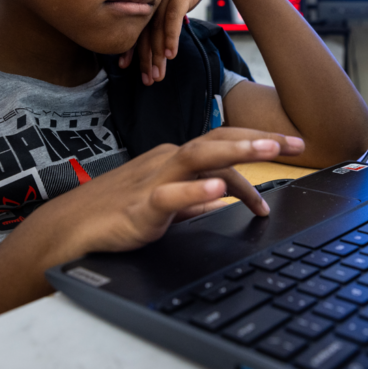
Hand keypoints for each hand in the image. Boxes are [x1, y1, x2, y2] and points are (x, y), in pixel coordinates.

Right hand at [42, 127, 303, 254]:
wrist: (71, 229)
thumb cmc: (118, 213)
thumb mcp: (167, 203)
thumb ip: (195, 198)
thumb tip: (225, 197)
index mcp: (176, 158)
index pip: (224, 144)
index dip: (259, 143)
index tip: (293, 150)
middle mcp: (168, 160)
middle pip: (218, 141)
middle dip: (259, 139)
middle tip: (296, 144)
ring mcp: (154, 179)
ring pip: (199, 156)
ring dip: (235, 152)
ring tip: (267, 151)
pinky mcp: (140, 205)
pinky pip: (169, 195)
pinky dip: (195, 191)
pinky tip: (217, 192)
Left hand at [119, 0, 236, 83]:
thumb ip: (168, 14)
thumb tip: (162, 35)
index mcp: (150, 0)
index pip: (138, 28)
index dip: (131, 48)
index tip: (125, 66)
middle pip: (145, 33)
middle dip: (145, 60)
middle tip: (146, 81)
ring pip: (157, 30)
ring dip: (157, 55)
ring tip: (158, 74)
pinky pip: (173, 19)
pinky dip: (171, 37)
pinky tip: (170, 54)